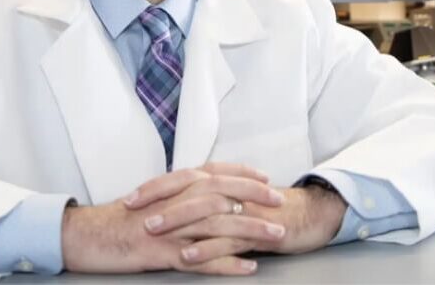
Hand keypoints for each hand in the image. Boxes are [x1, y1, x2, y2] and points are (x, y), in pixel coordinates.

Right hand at [61, 163, 285, 275]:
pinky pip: (202, 260)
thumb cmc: (119, 219)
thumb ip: (177, 193)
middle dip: (254, 196)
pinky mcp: (163, 252)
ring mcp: (170, 227)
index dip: (241, 174)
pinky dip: (227, 264)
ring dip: (250, 230)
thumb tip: (202, 193)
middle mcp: (174, 201)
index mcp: (172, 186)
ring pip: (218, 225)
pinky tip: (248, 267)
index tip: (264, 177)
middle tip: (279, 202)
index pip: (213, 172)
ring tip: (275, 235)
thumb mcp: (151, 199)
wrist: (88, 235)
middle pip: (222, 194)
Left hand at [130, 175, 346, 264]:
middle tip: (135, 212)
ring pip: (205, 213)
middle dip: (160, 201)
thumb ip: (204, 198)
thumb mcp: (231, 198)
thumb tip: (171, 203)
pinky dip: (206, 248)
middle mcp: (229, 191)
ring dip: (177, 223)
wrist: (305, 215)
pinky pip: (227, 240)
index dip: (155, 187)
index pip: (181, 178)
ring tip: (153, 233)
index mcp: (220, 181)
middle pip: (189, 191)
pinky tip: (187, 257)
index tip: (130, 198)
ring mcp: (243, 210)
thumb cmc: (263, 208)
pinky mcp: (256, 230)